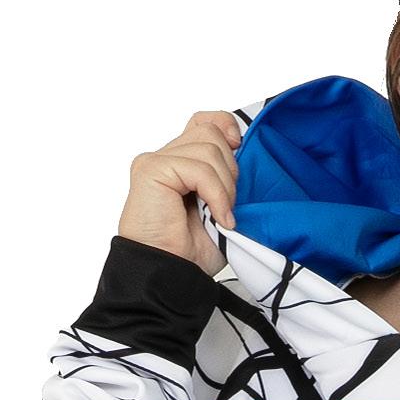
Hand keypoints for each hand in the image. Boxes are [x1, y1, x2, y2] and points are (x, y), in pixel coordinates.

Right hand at [116, 109, 243, 277]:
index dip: (226, 127)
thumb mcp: (221, 207)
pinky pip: (199, 168)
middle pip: (210, 132)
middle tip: (228, 205)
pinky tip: (218, 218)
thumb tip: (247, 150)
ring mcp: (155, 162)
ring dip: (224, 186)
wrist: (171, 277)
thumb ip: (226, 175)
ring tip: (220, 216)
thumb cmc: (191, 252)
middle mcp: (165, 157)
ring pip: (208, 147)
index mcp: (180, 162)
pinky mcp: (151, 170)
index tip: (240, 150)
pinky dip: (216, 194)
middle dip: (230, 168)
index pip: (204, 121)